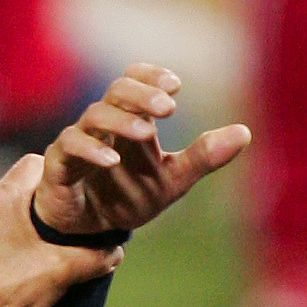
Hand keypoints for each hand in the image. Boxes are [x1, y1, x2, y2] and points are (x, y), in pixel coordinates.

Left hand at [0, 154, 121, 306]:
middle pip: (24, 179)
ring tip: (48, 235)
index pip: (38, 162)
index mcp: (5, 197)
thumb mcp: (60, 274)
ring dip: (30, 209)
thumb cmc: (8, 293)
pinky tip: (25, 247)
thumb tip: (117, 251)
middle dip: (48, 194)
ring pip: (10, 196)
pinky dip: (13, 222)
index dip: (61, 175)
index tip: (77, 194)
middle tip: (69, 216)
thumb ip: (93, 258)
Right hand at [35, 63, 250, 239]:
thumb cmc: (129, 195)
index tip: (176, 85)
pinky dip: (90, 150)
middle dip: (142, 95)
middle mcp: (104, 124)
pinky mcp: (61, 165)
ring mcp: (79, 141)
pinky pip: (70, 147)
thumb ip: (204, 156)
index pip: (135, 80)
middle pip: (116, 91)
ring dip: (122, 121)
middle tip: (170, 108)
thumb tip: (245, 132)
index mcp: (130, 119)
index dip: (151, 77)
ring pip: (95, 116)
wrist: (91, 230)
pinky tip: (113, 160)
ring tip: (148, 133)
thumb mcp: (173, 179)